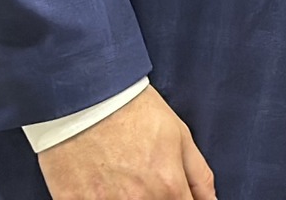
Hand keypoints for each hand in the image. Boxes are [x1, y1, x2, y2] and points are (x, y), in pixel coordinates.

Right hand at [36, 85, 215, 199]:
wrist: (87, 95)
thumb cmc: (133, 110)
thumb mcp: (179, 135)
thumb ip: (199, 176)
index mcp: (168, 187)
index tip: (174, 192)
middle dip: (154, 198)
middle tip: (141, 177)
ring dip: (124, 198)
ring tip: (119, 178)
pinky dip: (98, 198)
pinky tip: (97, 183)